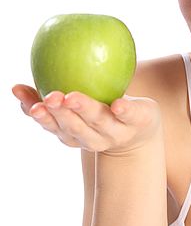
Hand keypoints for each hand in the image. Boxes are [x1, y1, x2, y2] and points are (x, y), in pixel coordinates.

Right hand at [11, 84, 162, 154]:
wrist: (140, 132)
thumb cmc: (99, 113)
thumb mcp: (72, 110)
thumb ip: (45, 100)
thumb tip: (15, 87)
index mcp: (75, 134)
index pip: (55, 128)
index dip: (43, 119)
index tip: (34, 106)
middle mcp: (94, 137)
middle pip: (75, 127)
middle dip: (61, 113)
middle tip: (51, 97)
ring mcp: (117, 132)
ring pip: (99, 121)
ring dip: (85, 109)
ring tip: (72, 96)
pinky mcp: (138, 121)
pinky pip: (130, 115)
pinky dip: (124, 110)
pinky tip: (117, 103)